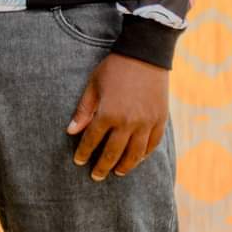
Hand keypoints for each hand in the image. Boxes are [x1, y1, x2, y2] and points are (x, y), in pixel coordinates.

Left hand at [65, 52, 169, 179]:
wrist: (145, 54)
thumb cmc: (115, 68)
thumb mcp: (94, 86)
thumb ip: (83, 111)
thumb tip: (71, 131)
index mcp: (108, 114)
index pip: (92, 141)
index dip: (84, 153)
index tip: (79, 161)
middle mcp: (128, 123)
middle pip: (113, 153)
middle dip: (102, 167)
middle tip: (96, 176)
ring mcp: (146, 123)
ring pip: (135, 154)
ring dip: (125, 166)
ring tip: (117, 172)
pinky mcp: (160, 120)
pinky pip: (152, 144)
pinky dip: (145, 154)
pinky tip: (138, 159)